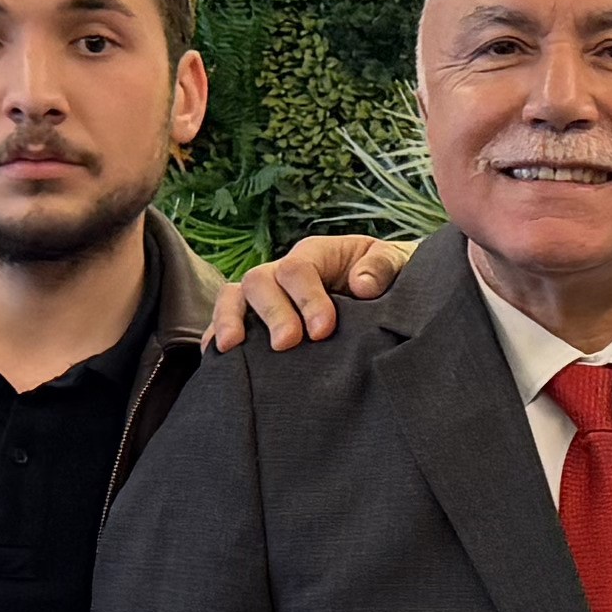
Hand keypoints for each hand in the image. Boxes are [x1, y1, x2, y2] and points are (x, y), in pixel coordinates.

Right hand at [201, 233, 409, 353]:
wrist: (385, 293)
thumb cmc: (387, 278)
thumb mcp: (395, 263)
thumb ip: (382, 268)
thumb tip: (361, 285)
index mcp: (316, 254)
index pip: (299, 268)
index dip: (307, 298)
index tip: (323, 329)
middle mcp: (284, 272)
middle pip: (261, 281)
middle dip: (273, 313)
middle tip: (287, 344)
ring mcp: (266, 296)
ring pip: (235, 295)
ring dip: (230, 319)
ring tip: (232, 347)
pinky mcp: (256, 320)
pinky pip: (226, 320)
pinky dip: (216, 334)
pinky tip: (216, 357)